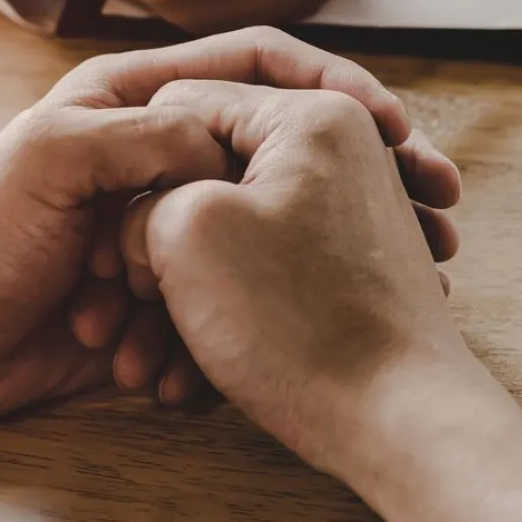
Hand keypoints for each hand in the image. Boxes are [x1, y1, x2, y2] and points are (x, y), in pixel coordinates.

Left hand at [0, 28, 459, 418]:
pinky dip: (255, 321)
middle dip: (361, 185)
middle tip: (432, 219)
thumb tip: (227, 139)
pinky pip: (237, 296)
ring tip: (380, 293)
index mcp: (137, 98)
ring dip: (314, 266)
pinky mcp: (171, 293)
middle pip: (286, 147)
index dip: (337, 86)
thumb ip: (145, 133)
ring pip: (273, 230)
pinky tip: (283, 343)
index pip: (261, 65)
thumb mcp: (54, 159)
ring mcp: (172, 226)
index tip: (398, 130)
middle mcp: (163, 154)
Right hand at [119, 81, 479, 475]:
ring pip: (235, 227)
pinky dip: (231, 307)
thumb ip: (148, 193)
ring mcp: (350, 204)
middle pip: (210, 167)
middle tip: (133, 299)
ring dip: (187, 288)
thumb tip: (145, 211)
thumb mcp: (188, 233)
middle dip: (161, 239)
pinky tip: (198, 371)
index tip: (121, 245)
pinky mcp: (351, 261)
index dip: (136, 171)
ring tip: (153, 359)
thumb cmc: (297, 324)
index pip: (181, 105)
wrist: (401, 416)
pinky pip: (269, 265)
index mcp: (307, 112)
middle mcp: (341, 145)